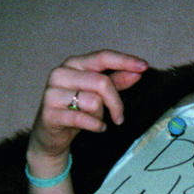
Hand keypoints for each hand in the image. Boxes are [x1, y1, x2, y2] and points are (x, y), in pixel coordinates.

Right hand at [27, 50, 147, 173]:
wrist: (50, 136)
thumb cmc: (75, 110)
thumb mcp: (97, 94)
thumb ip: (116, 81)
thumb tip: (137, 72)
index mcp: (73, 64)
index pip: (102, 57)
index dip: (124, 61)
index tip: (144, 67)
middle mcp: (61, 74)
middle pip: (101, 82)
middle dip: (116, 103)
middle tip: (119, 117)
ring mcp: (52, 93)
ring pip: (93, 101)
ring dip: (101, 115)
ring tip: (95, 120)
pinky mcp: (50, 113)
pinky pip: (83, 118)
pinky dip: (95, 126)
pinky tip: (96, 128)